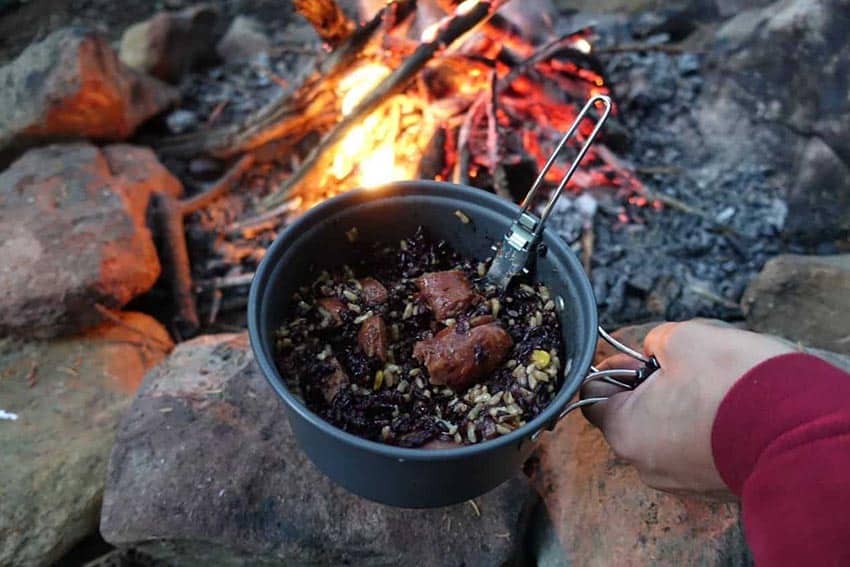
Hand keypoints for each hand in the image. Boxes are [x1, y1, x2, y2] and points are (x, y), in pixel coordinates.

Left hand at [582, 320, 793, 496]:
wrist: (798, 433)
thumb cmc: (732, 383)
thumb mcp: (682, 338)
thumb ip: (654, 342)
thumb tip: (653, 350)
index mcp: (625, 430)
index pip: (594, 396)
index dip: (612, 369)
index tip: (638, 357)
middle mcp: (645, 465)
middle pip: (633, 417)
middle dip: (652, 389)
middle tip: (684, 367)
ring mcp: (681, 482)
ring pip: (668, 434)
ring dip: (683, 409)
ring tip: (716, 389)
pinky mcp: (714, 488)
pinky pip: (697, 451)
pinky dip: (707, 431)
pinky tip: (732, 412)